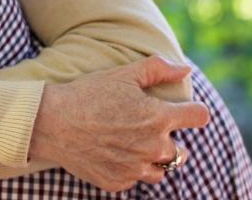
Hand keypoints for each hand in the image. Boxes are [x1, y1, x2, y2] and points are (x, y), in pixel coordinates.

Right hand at [28, 56, 210, 191]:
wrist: (51, 121)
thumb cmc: (87, 94)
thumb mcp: (123, 74)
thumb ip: (158, 68)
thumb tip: (185, 69)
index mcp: (159, 118)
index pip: (199, 116)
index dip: (193, 111)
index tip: (182, 110)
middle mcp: (153, 147)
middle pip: (181, 150)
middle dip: (167, 138)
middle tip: (142, 127)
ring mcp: (136, 169)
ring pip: (161, 169)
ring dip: (153, 158)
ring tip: (131, 143)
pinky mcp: (118, 183)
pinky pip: (134, 179)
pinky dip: (128, 168)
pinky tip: (111, 152)